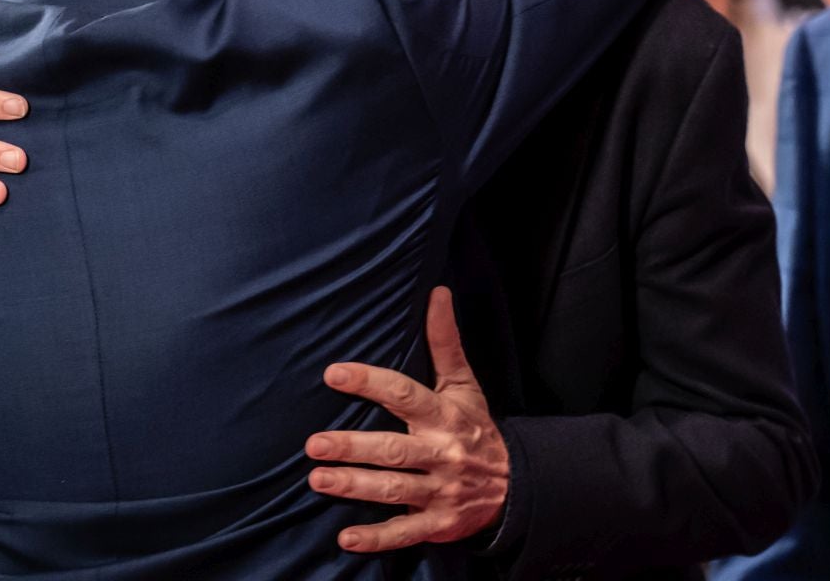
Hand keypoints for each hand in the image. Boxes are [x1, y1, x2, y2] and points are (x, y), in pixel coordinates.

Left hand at [306, 286, 508, 552]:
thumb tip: (437, 291)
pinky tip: (346, 538)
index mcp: (445, 415)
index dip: (370, 383)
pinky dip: (376, 539)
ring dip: (355, 487)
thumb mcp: (465, 384)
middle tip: (314, 444)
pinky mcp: (438, 524)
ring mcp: (441, 491)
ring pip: (394, 490)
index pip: (405, 394)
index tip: (334, 374)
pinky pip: (405, 532)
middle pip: (394, 449)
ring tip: (317, 479)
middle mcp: (442, 452)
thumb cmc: (476, 428)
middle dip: (354, 447)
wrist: (515, 486)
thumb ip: (445, 341)